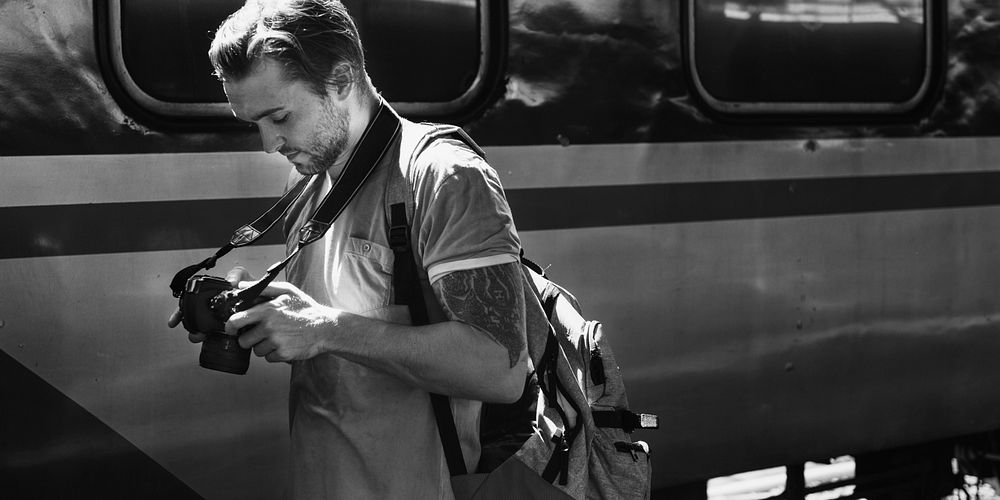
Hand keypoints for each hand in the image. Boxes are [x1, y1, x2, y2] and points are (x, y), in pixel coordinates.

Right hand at [167, 266, 257, 342]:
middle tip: (193, 333)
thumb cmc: (256, 288)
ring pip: (204, 330)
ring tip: (200, 337)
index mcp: (214, 297)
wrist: (271, 302)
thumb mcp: (245, 277)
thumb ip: (237, 275)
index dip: (181, 312)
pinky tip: (213, 342)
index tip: (175, 321)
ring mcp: (223, 321)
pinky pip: (220, 339)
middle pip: (194, 320)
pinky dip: (214, 342)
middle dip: (190, 327)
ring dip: (199, 334)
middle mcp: (215, 310)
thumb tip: (231, 282)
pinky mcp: (233, 332)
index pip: (191, 304)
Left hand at [227, 281, 342, 362]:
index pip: (236, 320)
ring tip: (277, 338)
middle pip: (243, 340)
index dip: (230, 326)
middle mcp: (269, 326)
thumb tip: (242, 286)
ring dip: (263, 347)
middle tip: (259, 334)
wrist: (326, 328)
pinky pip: (269, 358)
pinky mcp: (283, 354)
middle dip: (248, 339)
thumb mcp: (287, 291)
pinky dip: (274, 354)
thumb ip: (263, 288)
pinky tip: (285, 344)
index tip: (232, 329)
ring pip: (256, 351)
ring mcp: (276, 342)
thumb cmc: (306, 309)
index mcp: (267, 310)